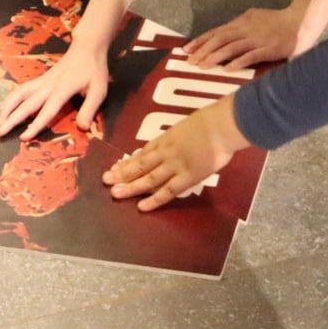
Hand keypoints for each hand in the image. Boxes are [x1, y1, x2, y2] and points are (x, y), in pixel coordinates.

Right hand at [0, 36, 109, 139]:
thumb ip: (90, 109)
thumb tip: (82, 128)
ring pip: (20, 93)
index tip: (24, 137)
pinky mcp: (41, 79)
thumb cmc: (94, 70)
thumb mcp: (99, 90)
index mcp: (63, 89)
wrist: (87, 47)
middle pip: (26, 103)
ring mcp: (43, 81)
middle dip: (12, 118)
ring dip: (7, 107)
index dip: (35, 124)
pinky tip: (6, 108)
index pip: (47, 110)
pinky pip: (22, 89)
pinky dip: (11, 99)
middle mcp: (49, 85)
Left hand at [103, 96, 247, 211]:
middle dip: (122, 173)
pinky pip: (168, 190)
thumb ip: (178, 136)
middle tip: (106, 181)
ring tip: (115, 193)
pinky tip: (142, 207)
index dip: (129, 162)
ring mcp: (174, 165)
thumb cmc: (209, 121)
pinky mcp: (186, 177)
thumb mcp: (187, 125)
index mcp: (166, 138)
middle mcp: (165, 152)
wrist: (221, 125)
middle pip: (140, 164)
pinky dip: (154, 199)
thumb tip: (176, 142)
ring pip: (148, 178)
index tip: (116, 168)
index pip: (143, 153)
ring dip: (131, 186)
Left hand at [185, 5, 304, 70]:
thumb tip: (226, 35)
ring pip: (231, 47)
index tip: (187, 49)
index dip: (201, 40)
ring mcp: (257, 39)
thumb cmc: (278, 21)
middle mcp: (246, 29)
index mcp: (242, 21)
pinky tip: (227, 69)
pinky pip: (250, 56)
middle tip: (190, 61)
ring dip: (215, 57)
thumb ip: (242, 26)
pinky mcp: (268, 49)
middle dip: (203, 50)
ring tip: (202, 66)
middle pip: (220, 39)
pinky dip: (237, 62)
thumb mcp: (256, 18)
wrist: (300, 21)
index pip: (217, 31)